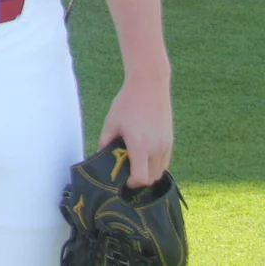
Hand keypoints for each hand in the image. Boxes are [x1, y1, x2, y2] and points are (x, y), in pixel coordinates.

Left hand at [97, 71, 172, 187]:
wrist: (149, 86)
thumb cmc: (126, 103)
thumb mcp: (110, 122)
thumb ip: (104, 142)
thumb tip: (99, 157)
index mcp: (140, 146)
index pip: (141, 178)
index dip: (131, 184)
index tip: (122, 180)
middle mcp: (157, 149)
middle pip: (152, 179)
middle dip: (139, 180)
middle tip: (125, 173)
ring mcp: (166, 145)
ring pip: (160, 172)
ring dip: (148, 173)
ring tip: (133, 164)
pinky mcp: (170, 141)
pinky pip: (165, 162)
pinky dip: (155, 165)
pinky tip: (143, 156)